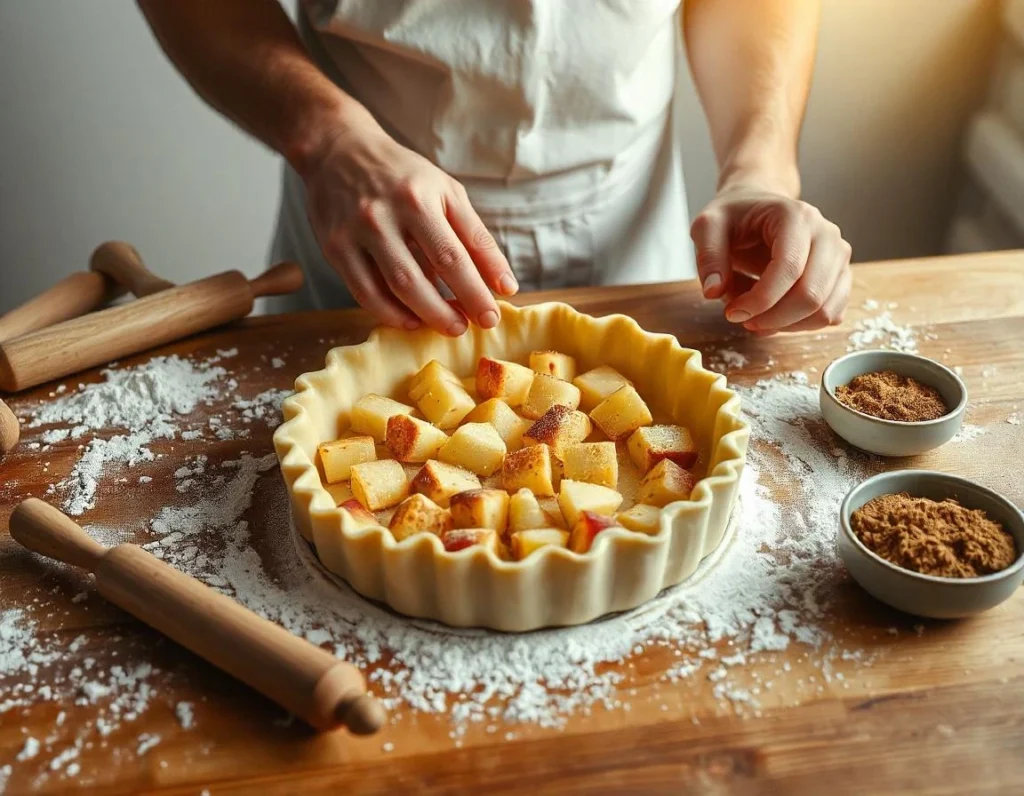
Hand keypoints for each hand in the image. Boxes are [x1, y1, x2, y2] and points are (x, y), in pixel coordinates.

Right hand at [301, 125, 517, 334]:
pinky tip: (411, 320)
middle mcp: (384, 215)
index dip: (475, 291)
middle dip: (448, 311)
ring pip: (391, 289)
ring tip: (445, 326)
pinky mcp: (334, 248)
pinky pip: (363, 293)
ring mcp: (355, 233)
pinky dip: (390, 313)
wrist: (340, 150)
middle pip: (419, 278)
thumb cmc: (404, 177)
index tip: (492, 317)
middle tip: (466, 328)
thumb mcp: (447, 194)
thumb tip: (505, 285)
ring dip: (422, 316)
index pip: (453, 256)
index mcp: (418, 199)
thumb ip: (476, 238)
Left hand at [690, 187, 851, 333]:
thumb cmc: (734, 217)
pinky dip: (800, 325)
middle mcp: (827, 235)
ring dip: (785, 325)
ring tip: (755, 317)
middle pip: (811, 295)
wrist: (757, 210)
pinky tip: (773, 316)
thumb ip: (708, 256)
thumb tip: (714, 291)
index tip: (732, 313)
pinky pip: (830, 315)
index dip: (760, 300)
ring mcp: (839, 257)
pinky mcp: (840, 277)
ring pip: (823, 311)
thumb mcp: (707, 226)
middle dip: (772, 318)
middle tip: (740, 319)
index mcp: (797, 216)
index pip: (789, 268)